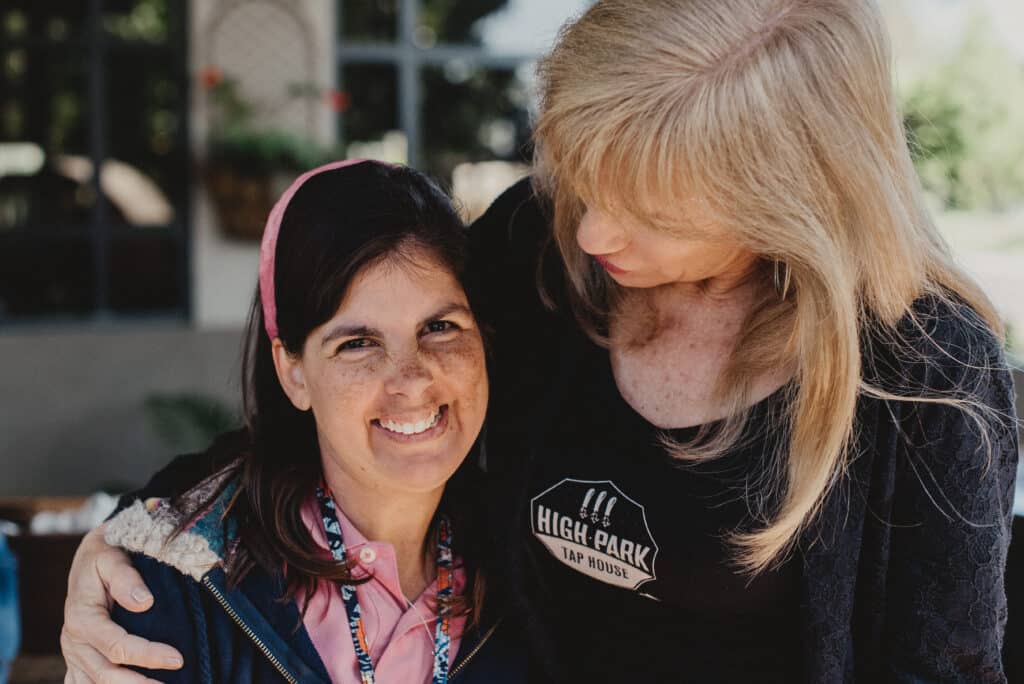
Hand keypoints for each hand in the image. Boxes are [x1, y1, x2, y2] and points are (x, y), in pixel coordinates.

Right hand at [61, 524, 182, 682]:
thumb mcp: (111, 557)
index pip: (117, 647)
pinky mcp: (78, 660)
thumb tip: (144, 602)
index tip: (177, 659)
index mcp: (82, 618)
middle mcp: (74, 641)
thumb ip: (126, 578)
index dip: (147, 655)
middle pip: (106, 675)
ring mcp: (75, 654)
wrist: (90, 557)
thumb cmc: (106, 555)